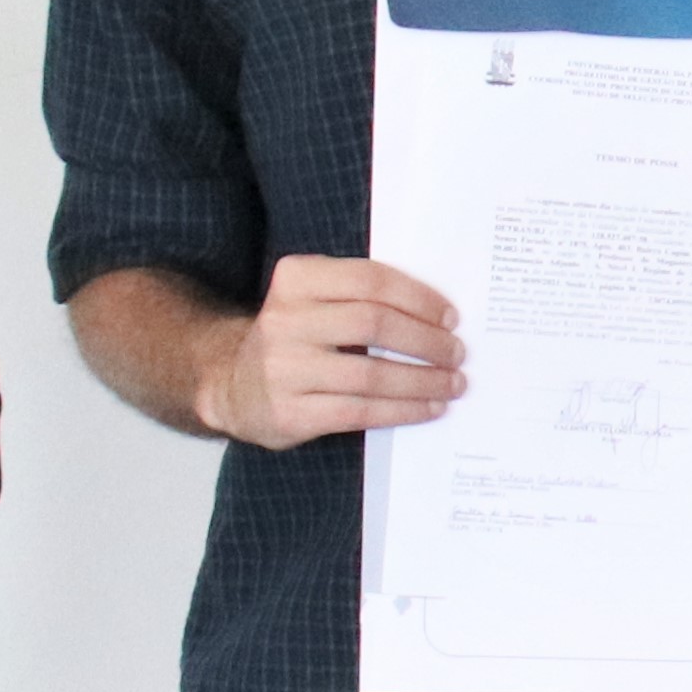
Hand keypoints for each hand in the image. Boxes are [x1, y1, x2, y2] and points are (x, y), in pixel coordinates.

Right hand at [196, 255, 462, 448]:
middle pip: (373, 324)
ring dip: (423, 381)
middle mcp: (284, 320)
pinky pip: (360, 411)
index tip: (451, 317)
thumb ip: (360, 295)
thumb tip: (439, 314)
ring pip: (371, 374)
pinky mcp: (290, 412)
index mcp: (295, 279)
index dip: (418, 298)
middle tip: (458, 353)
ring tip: (453, 383)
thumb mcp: (314, 300)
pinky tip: (429, 408)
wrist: (234, 383)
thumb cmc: (296, 337)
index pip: (369, 280)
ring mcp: (283, 369)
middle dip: (426, 340)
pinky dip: (403, 410)